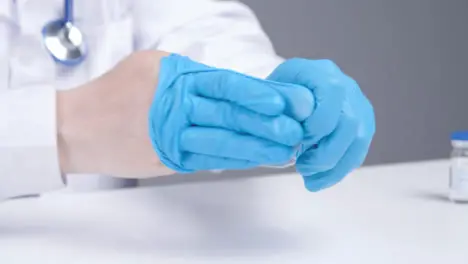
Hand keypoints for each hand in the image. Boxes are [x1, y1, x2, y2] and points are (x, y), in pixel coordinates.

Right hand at [57, 51, 314, 177]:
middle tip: (294, 130)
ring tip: (284, 150)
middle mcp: (175, 107)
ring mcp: (172, 136)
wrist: (78, 127)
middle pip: (229, 115)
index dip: (257, 95)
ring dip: (256, 147)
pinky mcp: (169, 159)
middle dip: (265, 124)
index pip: (226, 84)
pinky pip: (207, 159)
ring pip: (222, 142)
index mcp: (174, 78)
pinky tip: (254, 159)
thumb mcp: (153, 65)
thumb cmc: (115, 92)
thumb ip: (192, 74)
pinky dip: (234, 159)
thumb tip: (232, 87)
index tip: (283, 103)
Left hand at [268, 58, 374, 190]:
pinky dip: (338, 171)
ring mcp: (357, 105)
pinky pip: (357, 152)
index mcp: (320, 72)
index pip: (333, 92)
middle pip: (350, 122)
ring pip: (358, 140)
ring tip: (309, 181)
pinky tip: (318, 180)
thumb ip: (276, 112)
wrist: (284, 99)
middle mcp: (345, 85)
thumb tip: (287, 136)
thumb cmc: (274, 99)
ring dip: (334, 167)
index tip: (297, 142)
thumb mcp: (267, 99)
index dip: (318, 123)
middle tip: (301, 168)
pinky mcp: (362, 126)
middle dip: (326, 153)